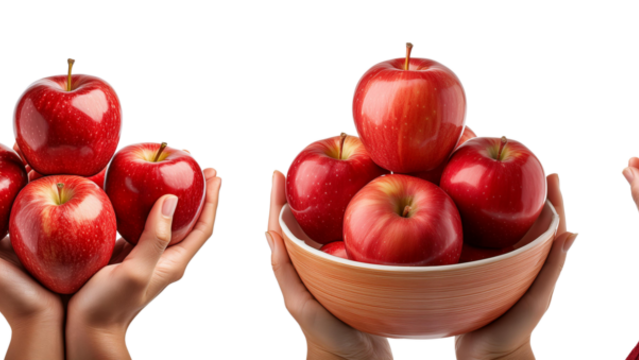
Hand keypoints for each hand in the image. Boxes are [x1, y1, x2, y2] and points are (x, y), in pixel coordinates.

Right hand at [64, 162, 221, 358]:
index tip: (215, 173)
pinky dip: (142, 204)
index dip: (212, 200)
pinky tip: (135, 188)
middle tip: (198, 163)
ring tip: (171, 170)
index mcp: (174, 261)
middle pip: (188, 218)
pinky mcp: (124, 254)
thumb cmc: (109, 306)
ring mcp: (144, 255)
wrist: (86, 331)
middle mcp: (163, 257)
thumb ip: (154, 239)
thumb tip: (171, 200)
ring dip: (170, 194)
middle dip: (196, 191)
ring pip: (164, 219)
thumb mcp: (135, 272)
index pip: (203, 226)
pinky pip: (139, 223)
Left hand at [266, 168, 393, 359]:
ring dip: (331, 201)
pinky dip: (358, 220)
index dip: (277, 198)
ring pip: (330, 226)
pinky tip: (369, 206)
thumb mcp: (300, 304)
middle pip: (307, 218)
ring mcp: (337, 265)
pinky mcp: (360, 270)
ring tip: (338, 176)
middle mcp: (314, 261)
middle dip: (304, 192)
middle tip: (307, 163)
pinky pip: (356, 239)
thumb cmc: (326, 335)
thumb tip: (269, 232)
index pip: (281, 225)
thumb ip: (284, 271)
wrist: (358, 358)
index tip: (278, 171)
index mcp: (295, 265)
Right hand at [452, 170, 574, 359]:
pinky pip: (474, 239)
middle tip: (518, 160)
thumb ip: (552, 269)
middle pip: (522, 216)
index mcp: (536, 259)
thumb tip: (573, 234)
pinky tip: (459, 205)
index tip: (551, 171)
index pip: (549, 221)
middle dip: (521, 189)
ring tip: (488, 174)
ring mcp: (496, 263)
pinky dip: (471, 220)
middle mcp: (518, 257)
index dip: (552, 196)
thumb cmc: (514, 330)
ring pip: (497, 225)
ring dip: (495, 200)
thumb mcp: (536, 299)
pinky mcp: (474, 269)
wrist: (485, 357)